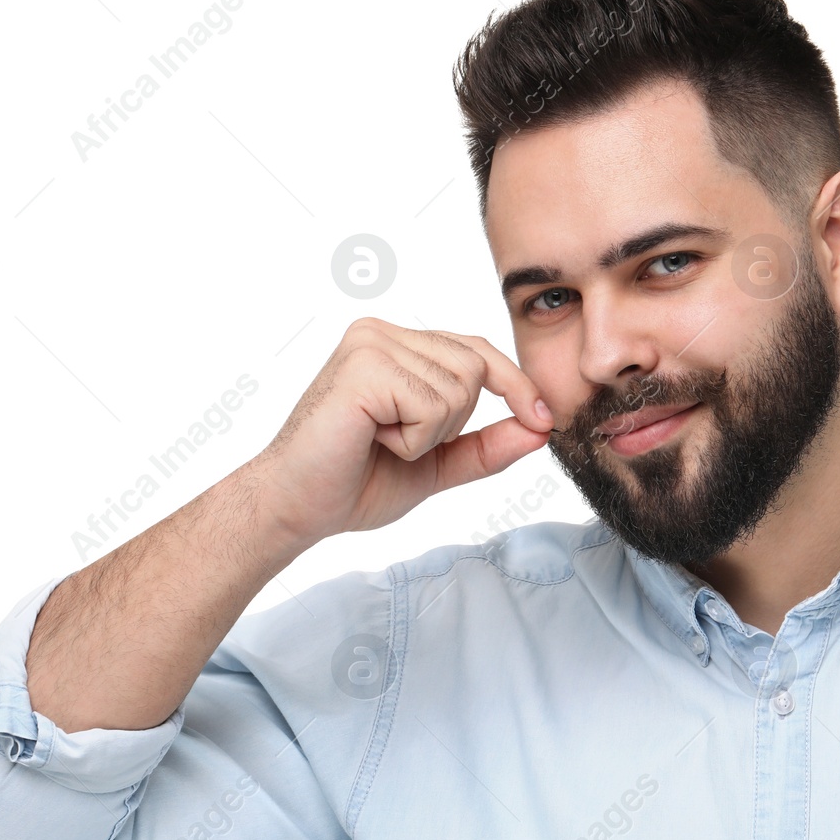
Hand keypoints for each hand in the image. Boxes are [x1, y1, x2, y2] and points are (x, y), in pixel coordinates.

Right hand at [251, 318, 553, 543]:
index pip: (478, 350)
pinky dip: (413, 438)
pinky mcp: (364, 365)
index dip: (516, 386)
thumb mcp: (437, 463)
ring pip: (460, 388)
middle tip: (397, 441)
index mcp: (397, 344)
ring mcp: (371, 342)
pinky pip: (432, 404)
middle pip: (477, 368)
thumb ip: (486, 445)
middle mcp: (383, 332)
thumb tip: (540, 429)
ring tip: (379, 440)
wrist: (297, 507)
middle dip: (453, 423)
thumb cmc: (352, 481)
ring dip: (428, 435)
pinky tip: (371, 440)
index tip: (543, 419)